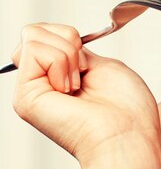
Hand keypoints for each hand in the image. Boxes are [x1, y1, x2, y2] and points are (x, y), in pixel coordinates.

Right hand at [11, 23, 160, 167]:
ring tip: (78, 85)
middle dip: (67, 41)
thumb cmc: (128, 111)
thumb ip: (76, 52)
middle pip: (34, 31)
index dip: (70, 37)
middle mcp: (43, 83)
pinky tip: (70, 88)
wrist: (127, 137)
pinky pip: (33, 50)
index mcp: (61, 76)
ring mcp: (31, 89)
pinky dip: (60, 62)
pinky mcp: (24, 96)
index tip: (89, 61)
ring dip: (67, 55)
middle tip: (83, 73)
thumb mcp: (104, 66)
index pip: (47, 33)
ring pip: (32, 36)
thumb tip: (57, 39)